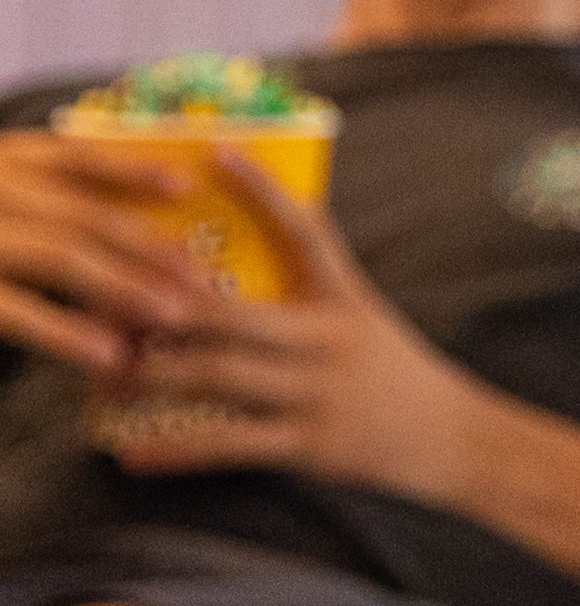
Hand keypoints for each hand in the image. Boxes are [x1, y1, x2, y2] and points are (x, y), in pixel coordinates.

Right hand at [0, 132, 248, 383]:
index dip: (133, 171)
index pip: (76, 157)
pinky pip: (20, 312)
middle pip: (84, 213)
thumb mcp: (8, 204)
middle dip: (148, 246)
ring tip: (177, 317)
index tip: (187, 187)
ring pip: (62, 256)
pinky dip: (68, 334)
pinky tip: (114, 358)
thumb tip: (146, 213)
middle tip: (203, 277)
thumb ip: (53, 203)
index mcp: (7, 162)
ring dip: (126, 286)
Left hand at [86, 184, 488, 507]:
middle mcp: (329, 339)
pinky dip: (176, 451)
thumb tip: (257, 244)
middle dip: (154, 308)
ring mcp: (319, 392)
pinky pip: (229, 446)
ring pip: (217, 377)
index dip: (262, 189)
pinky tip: (131, 454)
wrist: (455, 438)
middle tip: (98, 301)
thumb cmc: (396, 373)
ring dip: (150, 376)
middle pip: (227, 313)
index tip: (217, 151)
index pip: (305, 230)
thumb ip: (313, 285)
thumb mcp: (364, 316)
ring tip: (101, 376)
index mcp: (343, 298)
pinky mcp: (312, 445)